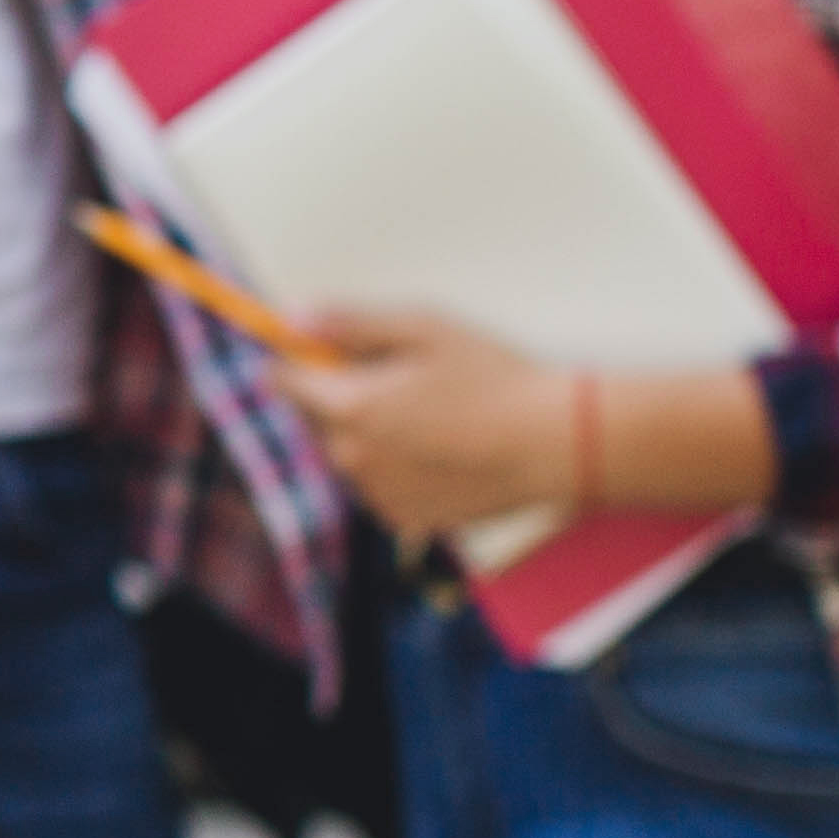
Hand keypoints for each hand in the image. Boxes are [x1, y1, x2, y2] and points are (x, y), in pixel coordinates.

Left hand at [276, 308, 581, 542]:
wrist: (555, 445)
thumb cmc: (495, 378)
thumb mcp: (424, 329)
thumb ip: (351, 322)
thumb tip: (293, 318)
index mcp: (350, 407)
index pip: (283, 382)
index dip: (295, 360)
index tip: (316, 349)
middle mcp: (352, 458)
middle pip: (315, 418)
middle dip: (338, 395)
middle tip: (400, 376)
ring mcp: (376, 493)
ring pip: (348, 453)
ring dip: (368, 433)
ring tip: (433, 414)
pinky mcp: (404, 519)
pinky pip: (379, 484)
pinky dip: (395, 467)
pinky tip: (442, 449)